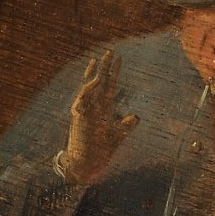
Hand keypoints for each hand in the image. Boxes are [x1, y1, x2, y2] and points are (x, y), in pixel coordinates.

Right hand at [58, 50, 134, 184]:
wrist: (86, 164)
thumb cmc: (100, 150)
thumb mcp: (117, 136)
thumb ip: (126, 126)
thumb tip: (136, 117)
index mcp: (104, 109)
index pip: (109, 85)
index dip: (114, 72)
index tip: (119, 58)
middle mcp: (94, 107)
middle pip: (99, 82)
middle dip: (104, 67)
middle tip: (110, 51)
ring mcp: (85, 111)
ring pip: (88, 88)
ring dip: (94, 76)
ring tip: (100, 64)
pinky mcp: (78, 118)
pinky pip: (81, 101)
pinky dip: (86, 92)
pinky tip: (93, 83)